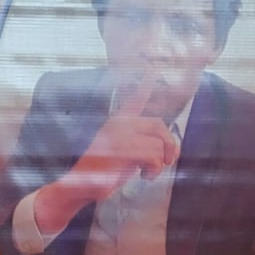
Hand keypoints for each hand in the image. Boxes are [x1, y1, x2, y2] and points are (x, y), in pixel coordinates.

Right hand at [30, 79, 178, 233]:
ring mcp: (120, 135)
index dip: (145, 84)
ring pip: (159, 144)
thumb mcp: (126, 155)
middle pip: (158, 125)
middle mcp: (119, 124)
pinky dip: (154, 169)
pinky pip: (153, 155)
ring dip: (160, 164)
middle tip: (168, 161)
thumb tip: (175, 150)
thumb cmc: (103, 172)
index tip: (151, 69)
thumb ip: (146, 146)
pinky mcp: (122, 149)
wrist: (79, 185)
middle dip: (170, 144)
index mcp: (117, 122)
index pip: (135, 100)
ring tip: (147, 172)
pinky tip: (144, 175)